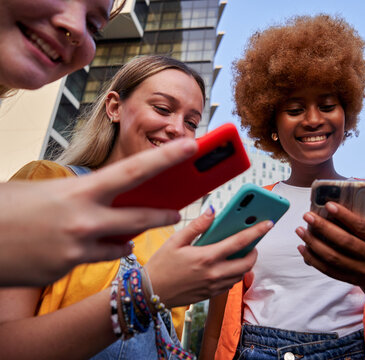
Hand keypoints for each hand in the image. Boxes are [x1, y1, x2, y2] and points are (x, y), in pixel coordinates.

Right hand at [0, 138, 197, 285]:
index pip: (135, 170)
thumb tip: (105, 197)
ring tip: (126, 232)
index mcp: (80, 192)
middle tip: (176, 212)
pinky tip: (87, 245)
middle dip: (163, 216)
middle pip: (141, 218)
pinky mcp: (67, 269)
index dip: (167, 157)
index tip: (192, 147)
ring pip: (121, 244)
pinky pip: (96, 259)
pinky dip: (99, 251)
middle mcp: (85, 221)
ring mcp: (78, 249)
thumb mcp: (43, 191)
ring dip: (126, 237)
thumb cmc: (6, 210)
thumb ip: (81, 194)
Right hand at [145, 209, 272, 307]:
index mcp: (206, 257)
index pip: (239, 242)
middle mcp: (213, 274)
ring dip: (245, 263)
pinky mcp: (210, 294)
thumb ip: (197, 226)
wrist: (151, 293)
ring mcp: (213, 286)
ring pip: (240, 275)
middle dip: (255, 251)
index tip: (268, 223)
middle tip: (252, 242)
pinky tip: (226, 264)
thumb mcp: (175, 240)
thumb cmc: (161, 265)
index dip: (256, 231)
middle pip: (247, 263)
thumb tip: (212, 211)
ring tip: (240, 251)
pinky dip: (234, 273)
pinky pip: (230, 283)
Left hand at [295, 201, 364, 290]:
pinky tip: (303, 247)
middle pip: (344, 241)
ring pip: (333, 257)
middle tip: (308, 216)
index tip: (328, 205)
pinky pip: (327, 269)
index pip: (360, 226)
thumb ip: (355, 223)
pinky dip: (312, 258)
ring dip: (313, 243)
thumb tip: (330, 208)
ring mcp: (359, 269)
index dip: (344, 215)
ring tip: (301, 231)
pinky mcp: (347, 279)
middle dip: (323, 227)